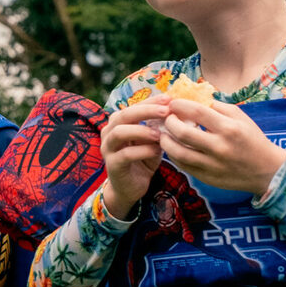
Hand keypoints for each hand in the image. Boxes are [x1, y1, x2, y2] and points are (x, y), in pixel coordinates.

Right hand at [99, 97, 169, 218]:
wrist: (130, 188)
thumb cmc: (142, 160)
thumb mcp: (152, 141)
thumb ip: (157, 127)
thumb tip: (177, 111)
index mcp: (118, 124)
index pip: (132, 106)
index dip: (150, 101)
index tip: (169, 98)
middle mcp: (109, 133)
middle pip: (123, 115)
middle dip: (146, 111)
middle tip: (166, 111)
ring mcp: (108, 149)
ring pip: (119, 132)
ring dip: (141, 130)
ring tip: (160, 134)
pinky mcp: (112, 165)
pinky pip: (125, 155)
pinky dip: (143, 151)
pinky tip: (157, 151)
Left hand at [160, 99, 285, 194]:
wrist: (267, 170)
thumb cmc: (252, 139)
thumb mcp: (241, 118)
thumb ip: (218, 107)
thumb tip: (193, 99)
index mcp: (229, 128)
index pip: (197, 112)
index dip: (180, 105)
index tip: (173, 103)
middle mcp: (219, 146)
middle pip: (182, 132)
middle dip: (169, 122)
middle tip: (166, 118)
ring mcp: (212, 164)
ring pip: (177, 152)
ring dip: (165, 141)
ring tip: (163, 134)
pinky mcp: (206, 177)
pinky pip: (182, 165)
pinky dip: (173, 155)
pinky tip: (172, 147)